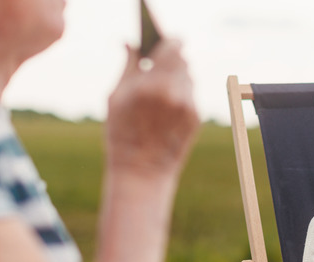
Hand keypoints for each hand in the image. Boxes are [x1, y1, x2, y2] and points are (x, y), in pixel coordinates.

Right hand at [105, 38, 199, 175]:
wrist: (141, 171)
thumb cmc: (122, 134)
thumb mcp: (116, 97)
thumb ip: (128, 66)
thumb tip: (131, 43)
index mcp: (152, 84)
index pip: (172, 47)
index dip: (170, 41)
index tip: (166, 38)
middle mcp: (174, 93)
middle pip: (183, 61)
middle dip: (172, 59)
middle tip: (161, 62)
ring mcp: (188, 106)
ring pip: (188, 78)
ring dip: (177, 78)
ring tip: (160, 89)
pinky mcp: (196, 118)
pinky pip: (191, 96)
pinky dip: (181, 95)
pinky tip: (167, 107)